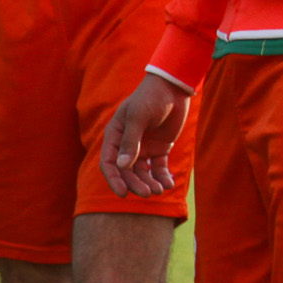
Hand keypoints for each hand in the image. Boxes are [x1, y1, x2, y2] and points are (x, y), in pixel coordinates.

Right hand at [100, 72, 191, 197]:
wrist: (173, 88)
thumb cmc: (151, 98)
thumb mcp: (138, 117)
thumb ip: (131, 141)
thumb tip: (122, 166)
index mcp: (115, 136)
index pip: (110, 163)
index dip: (115, 180)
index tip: (123, 194)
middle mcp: (127, 144)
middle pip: (128, 171)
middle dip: (136, 184)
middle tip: (147, 194)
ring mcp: (144, 147)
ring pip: (143, 172)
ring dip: (149, 182)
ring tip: (159, 190)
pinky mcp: (160, 147)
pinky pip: (159, 167)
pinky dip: (162, 176)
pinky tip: (169, 184)